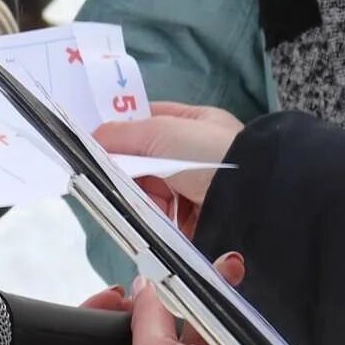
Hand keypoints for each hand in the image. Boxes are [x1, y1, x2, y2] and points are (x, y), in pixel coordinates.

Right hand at [95, 103, 243, 238]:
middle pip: (148, 162)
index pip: (148, 122)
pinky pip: (166, 217)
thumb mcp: (161, 132)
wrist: (253, 197)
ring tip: (136, 204)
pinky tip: (148, 221)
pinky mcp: (201, 219)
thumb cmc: (209, 153)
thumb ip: (121, 134)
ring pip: (154, 192)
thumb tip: (90, 139)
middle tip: (115, 181)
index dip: (122, 133)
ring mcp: (201, 187)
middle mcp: (198, 154)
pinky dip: (154, 219)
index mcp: (195, 123)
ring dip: (142, 199)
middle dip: (131, 172)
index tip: (96, 147)